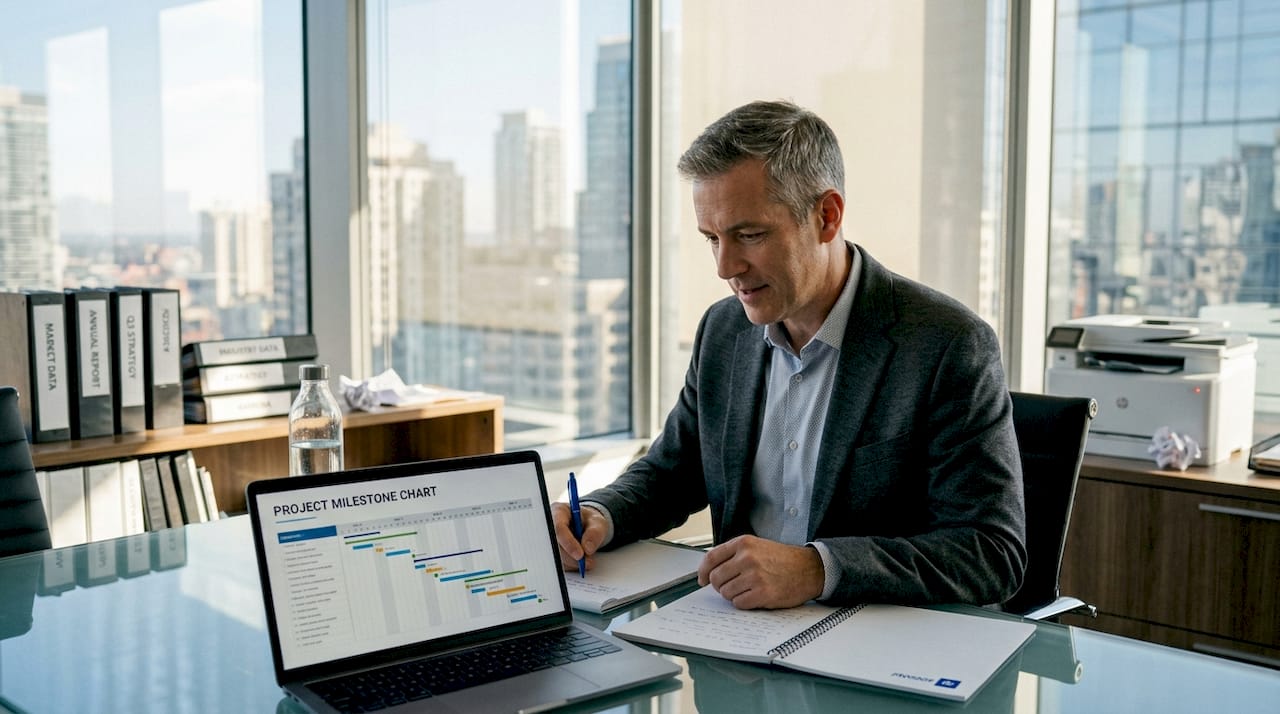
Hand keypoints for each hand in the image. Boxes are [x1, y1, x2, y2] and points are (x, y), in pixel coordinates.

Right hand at [551, 501, 606, 572]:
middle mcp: (550, 525)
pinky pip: (558, 563)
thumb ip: (595, 532)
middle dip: (571, 557)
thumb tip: (587, 548)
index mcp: (559, 511)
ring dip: (573, 562)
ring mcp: (550, 540)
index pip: (558, 527)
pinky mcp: (552, 552)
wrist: (587, 527)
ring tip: (588, 561)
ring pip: (556, 556)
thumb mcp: (598, 522)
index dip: (568, 542)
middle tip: (586, 562)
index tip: (580, 554)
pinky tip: (580, 561)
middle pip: (555, 545)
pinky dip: (571, 565)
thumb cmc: (590, 521)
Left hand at [698, 535, 824, 608]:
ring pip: (726, 593)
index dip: (703, 571)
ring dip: (733, 595)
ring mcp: (755, 575)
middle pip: (716, 578)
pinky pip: (739, 603)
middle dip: (720, 586)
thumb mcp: (757, 546)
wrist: (809, 569)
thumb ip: (734, 555)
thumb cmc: (783, 559)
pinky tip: (755, 596)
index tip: (701, 579)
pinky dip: (744, 603)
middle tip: (730, 587)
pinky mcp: (763, 593)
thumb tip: (710, 570)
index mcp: (743, 543)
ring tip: (748, 589)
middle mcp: (747, 558)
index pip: (711, 558)